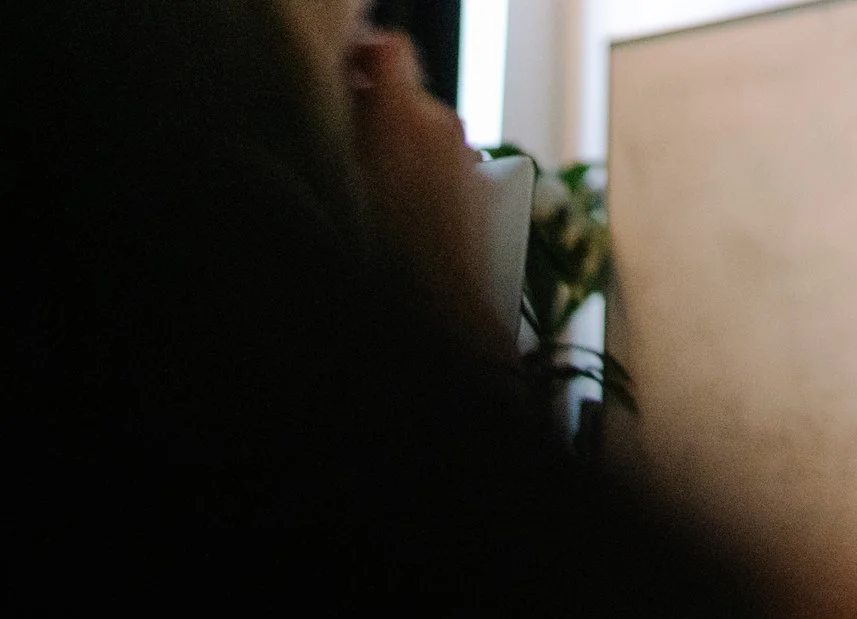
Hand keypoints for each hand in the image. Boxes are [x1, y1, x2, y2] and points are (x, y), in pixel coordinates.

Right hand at [344, 29, 508, 356]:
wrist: (439, 301)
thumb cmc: (383, 246)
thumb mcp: (343, 175)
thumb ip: (347, 125)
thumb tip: (345, 101)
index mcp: (402, 114)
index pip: (392, 49)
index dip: (368, 55)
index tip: (348, 76)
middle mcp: (443, 125)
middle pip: (409, 92)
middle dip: (384, 106)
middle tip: (355, 139)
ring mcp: (468, 153)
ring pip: (431, 126)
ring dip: (409, 139)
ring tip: (385, 178)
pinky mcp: (483, 182)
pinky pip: (452, 157)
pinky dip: (434, 165)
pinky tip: (417, 199)